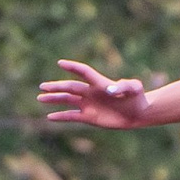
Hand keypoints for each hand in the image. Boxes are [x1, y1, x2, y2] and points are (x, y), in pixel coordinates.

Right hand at [36, 59, 151, 128]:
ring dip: (54, 99)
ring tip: (40, 98)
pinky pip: (72, 116)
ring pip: (68, 100)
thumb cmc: (137, 97)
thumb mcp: (134, 88)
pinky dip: (61, 116)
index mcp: (99, 83)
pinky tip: (50, 117)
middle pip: (70, 87)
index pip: (84, 72)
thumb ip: (124, 85)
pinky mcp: (89, 117)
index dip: (73, 67)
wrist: (138, 113)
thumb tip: (110, 89)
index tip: (60, 63)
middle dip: (56, 87)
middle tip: (42, 86)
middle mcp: (91, 92)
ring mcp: (88, 104)